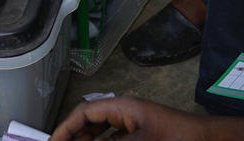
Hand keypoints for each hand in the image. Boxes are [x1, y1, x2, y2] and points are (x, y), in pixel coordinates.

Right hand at [49, 95, 198, 140]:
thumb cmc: (178, 138)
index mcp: (122, 107)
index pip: (83, 112)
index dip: (65, 128)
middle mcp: (125, 113)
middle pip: (89, 122)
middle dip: (74, 137)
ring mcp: (133, 125)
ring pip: (100, 133)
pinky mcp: (141, 137)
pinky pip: (113, 139)